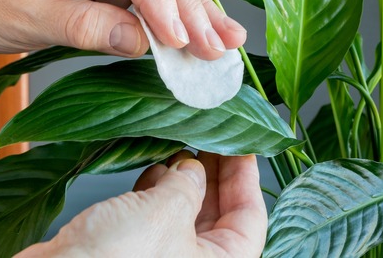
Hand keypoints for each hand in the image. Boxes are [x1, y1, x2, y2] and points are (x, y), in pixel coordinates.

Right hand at [17, 152, 266, 257]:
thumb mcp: (166, 212)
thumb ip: (190, 184)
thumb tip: (194, 168)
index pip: (251, 218)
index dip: (247, 177)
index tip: (244, 144)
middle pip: (220, 215)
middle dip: (213, 174)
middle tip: (210, 137)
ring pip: (185, 215)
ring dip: (182, 180)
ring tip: (178, 150)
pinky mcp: (131, 254)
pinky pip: (155, 220)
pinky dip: (155, 194)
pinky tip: (152, 171)